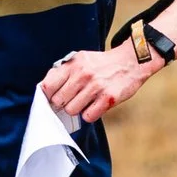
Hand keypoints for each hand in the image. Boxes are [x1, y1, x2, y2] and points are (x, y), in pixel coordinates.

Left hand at [41, 45, 161, 123]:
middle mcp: (83, 74)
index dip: (48, 95)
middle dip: (63, 103)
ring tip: (86, 101)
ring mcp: (96, 87)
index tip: (52, 98)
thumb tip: (44, 88)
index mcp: (73, 64)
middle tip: (72, 99)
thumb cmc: (102, 63)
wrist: (131, 61)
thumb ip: (63, 72)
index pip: (48, 86)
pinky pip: (88, 116)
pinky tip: (95, 105)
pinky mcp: (108, 98)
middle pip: (59, 101)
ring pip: (72, 110)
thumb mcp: (80, 59)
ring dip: (77, 109)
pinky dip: (90, 114)